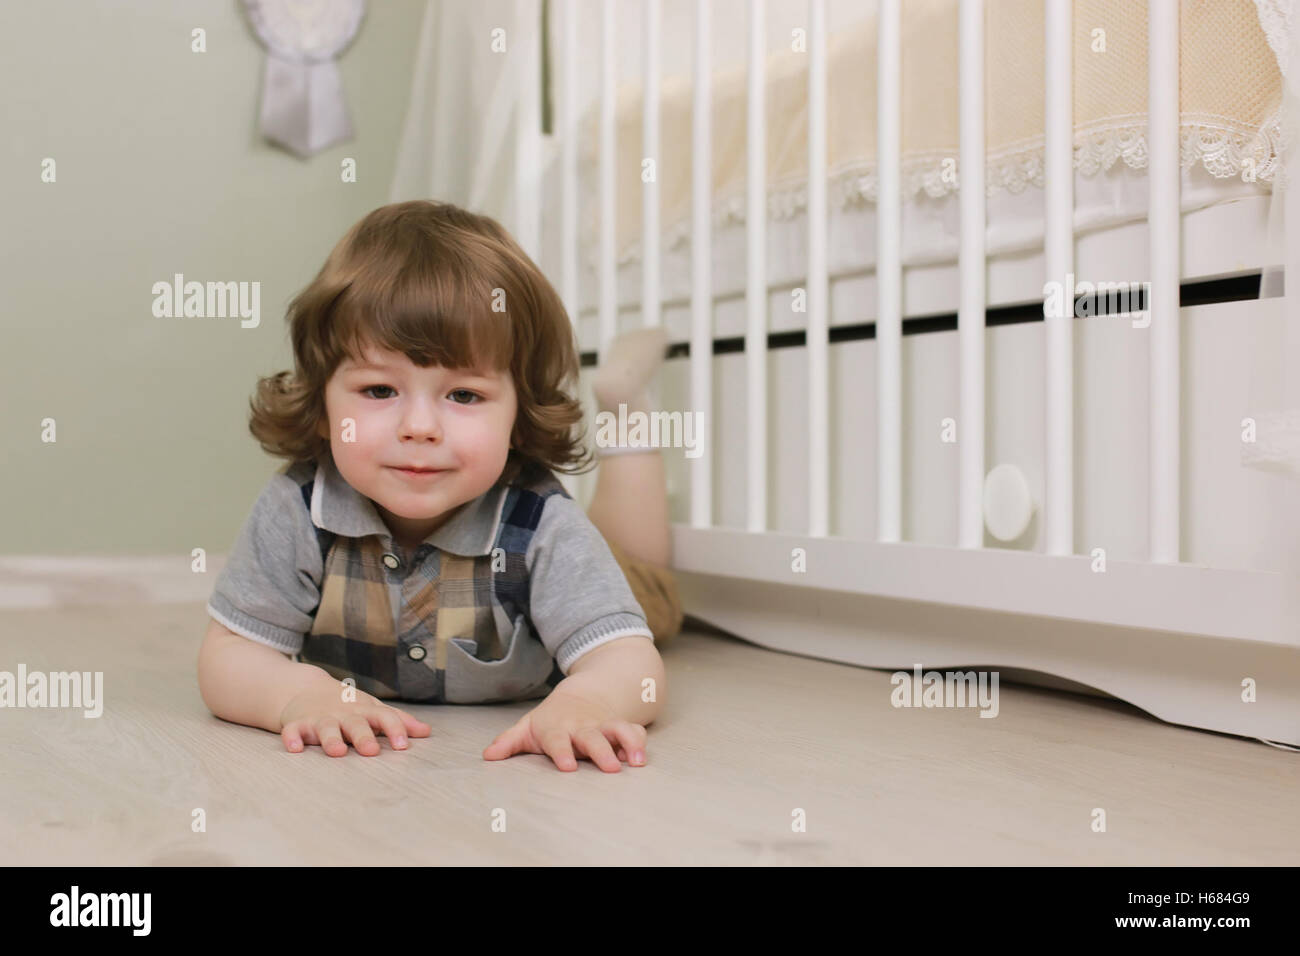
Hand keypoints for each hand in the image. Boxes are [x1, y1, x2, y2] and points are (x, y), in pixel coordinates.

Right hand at [279, 681, 431, 756]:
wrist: (303, 689)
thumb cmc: (345, 705)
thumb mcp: (372, 708)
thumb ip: (397, 721)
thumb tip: (426, 732)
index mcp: (364, 711)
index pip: (383, 716)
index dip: (395, 729)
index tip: (404, 745)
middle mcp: (343, 714)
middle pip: (355, 723)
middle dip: (363, 736)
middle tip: (372, 751)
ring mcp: (320, 718)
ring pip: (326, 728)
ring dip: (331, 739)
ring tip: (338, 752)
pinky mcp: (297, 724)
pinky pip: (293, 731)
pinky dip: (293, 738)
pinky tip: (295, 748)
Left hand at [482, 686, 647, 771]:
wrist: (583, 694)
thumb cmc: (551, 719)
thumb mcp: (528, 727)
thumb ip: (509, 742)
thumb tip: (488, 756)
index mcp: (557, 728)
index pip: (558, 740)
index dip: (562, 752)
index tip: (567, 766)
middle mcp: (582, 727)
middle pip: (592, 738)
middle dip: (601, 752)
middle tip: (611, 768)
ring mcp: (603, 726)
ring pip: (618, 731)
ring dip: (628, 743)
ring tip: (637, 762)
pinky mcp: (620, 727)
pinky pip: (634, 731)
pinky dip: (640, 742)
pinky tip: (642, 759)